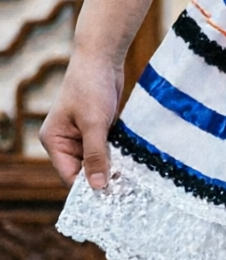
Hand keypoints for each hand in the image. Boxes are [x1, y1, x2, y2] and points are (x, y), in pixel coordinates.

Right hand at [40, 49, 125, 188]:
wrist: (102, 59)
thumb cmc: (91, 87)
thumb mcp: (94, 123)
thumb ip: (96, 155)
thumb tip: (97, 186)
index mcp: (54, 141)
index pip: (69, 175)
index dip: (89, 188)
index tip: (113, 200)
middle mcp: (66, 142)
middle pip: (85, 172)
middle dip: (104, 179)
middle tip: (130, 194)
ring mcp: (83, 137)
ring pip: (99, 163)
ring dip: (115, 169)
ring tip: (136, 182)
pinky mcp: (100, 131)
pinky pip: (110, 151)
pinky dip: (120, 158)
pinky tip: (136, 166)